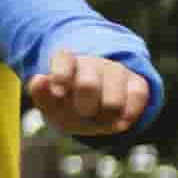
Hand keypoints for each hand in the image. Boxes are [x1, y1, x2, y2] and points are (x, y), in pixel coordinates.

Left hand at [27, 51, 150, 138]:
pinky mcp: (138, 82)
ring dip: (105, 116)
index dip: (61, 75)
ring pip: (113, 101)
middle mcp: (92, 62)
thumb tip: (40, 78)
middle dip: (83, 108)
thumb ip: (42, 95)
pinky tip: (118, 117)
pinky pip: (137, 99)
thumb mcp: (52, 107)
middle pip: (88, 86)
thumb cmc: (70, 107)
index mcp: (66, 63)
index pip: (64, 60)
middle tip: (83, 113)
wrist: (99, 112)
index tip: (59, 90)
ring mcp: (116, 69)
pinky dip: (126, 116)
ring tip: (100, 116)